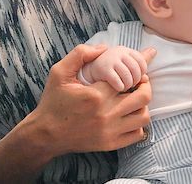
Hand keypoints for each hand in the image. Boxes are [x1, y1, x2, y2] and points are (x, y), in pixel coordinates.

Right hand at [29, 44, 153, 155]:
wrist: (46, 133)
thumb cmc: (53, 101)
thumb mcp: (59, 72)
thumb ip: (80, 54)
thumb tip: (104, 47)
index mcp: (96, 95)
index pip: (128, 78)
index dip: (135, 71)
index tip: (135, 69)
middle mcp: (106, 114)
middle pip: (143, 97)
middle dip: (145, 85)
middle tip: (138, 82)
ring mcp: (110, 131)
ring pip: (144, 116)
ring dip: (142, 105)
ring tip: (133, 98)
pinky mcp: (111, 144)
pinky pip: (138, 134)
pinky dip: (138, 124)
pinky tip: (128, 116)